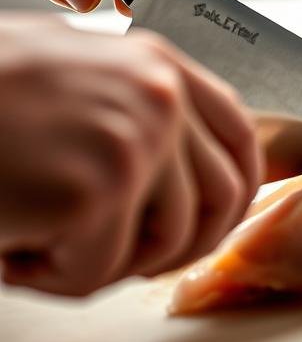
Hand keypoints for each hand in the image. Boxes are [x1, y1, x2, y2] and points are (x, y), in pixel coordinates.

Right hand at [0, 19, 262, 296]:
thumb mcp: (71, 73)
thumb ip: (132, 106)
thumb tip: (178, 166)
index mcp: (156, 62)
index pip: (238, 133)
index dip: (234, 191)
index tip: (215, 223)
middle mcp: (160, 92)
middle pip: (219, 198)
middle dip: (174, 246)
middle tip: (115, 257)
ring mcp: (137, 137)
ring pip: (163, 244)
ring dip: (100, 261)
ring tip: (38, 239)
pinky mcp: (99, 188)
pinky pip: (100, 272)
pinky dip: (50, 278)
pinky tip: (11, 245)